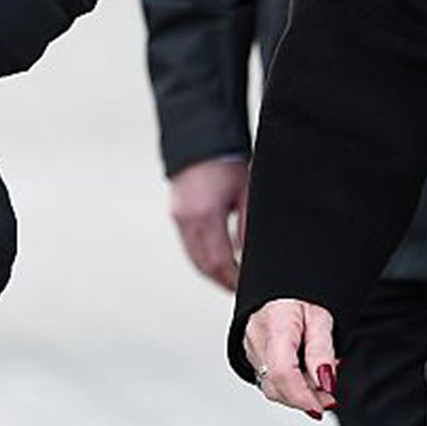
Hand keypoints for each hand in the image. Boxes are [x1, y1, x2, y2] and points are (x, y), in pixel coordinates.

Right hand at [168, 157, 248, 289]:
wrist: (200, 137)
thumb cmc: (226, 159)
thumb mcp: (246, 192)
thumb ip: (248, 226)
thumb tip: (250, 255)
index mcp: (205, 214)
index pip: (219, 261)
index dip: (233, 279)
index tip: (246, 286)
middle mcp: (187, 219)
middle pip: (204, 265)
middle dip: (222, 280)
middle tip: (239, 288)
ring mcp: (179, 217)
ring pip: (194, 258)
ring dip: (212, 271)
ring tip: (230, 278)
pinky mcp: (177, 213)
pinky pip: (189, 245)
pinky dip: (203, 258)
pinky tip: (217, 260)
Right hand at [242, 297, 339, 420]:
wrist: (281, 282)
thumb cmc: (301, 294)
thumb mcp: (322, 315)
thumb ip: (323, 350)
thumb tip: (326, 382)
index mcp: (275, 324)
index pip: (282, 371)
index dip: (303, 396)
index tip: (322, 406)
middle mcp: (256, 338)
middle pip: (276, 384)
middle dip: (305, 398)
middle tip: (330, 396)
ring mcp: (250, 347)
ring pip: (272, 385)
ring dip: (298, 393)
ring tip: (321, 383)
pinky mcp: (252, 354)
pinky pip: (269, 378)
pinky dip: (290, 384)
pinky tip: (306, 376)